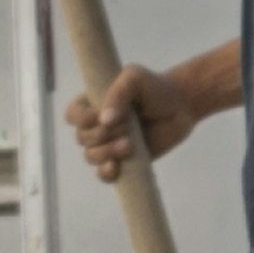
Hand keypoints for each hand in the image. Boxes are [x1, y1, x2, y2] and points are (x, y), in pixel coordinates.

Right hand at [66, 61, 192, 179]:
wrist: (181, 106)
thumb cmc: (155, 88)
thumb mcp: (135, 78)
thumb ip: (118, 93)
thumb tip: (105, 121)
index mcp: (93, 103)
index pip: (73, 115)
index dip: (83, 119)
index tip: (102, 116)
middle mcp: (98, 125)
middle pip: (82, 138)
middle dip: (101, 136)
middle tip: (126, 128)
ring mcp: (109, 144)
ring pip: (91, 156)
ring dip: (106, 153)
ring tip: (129, 146)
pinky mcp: (123, 161)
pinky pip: (103, 174)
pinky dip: (105, 173)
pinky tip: (116, 167)